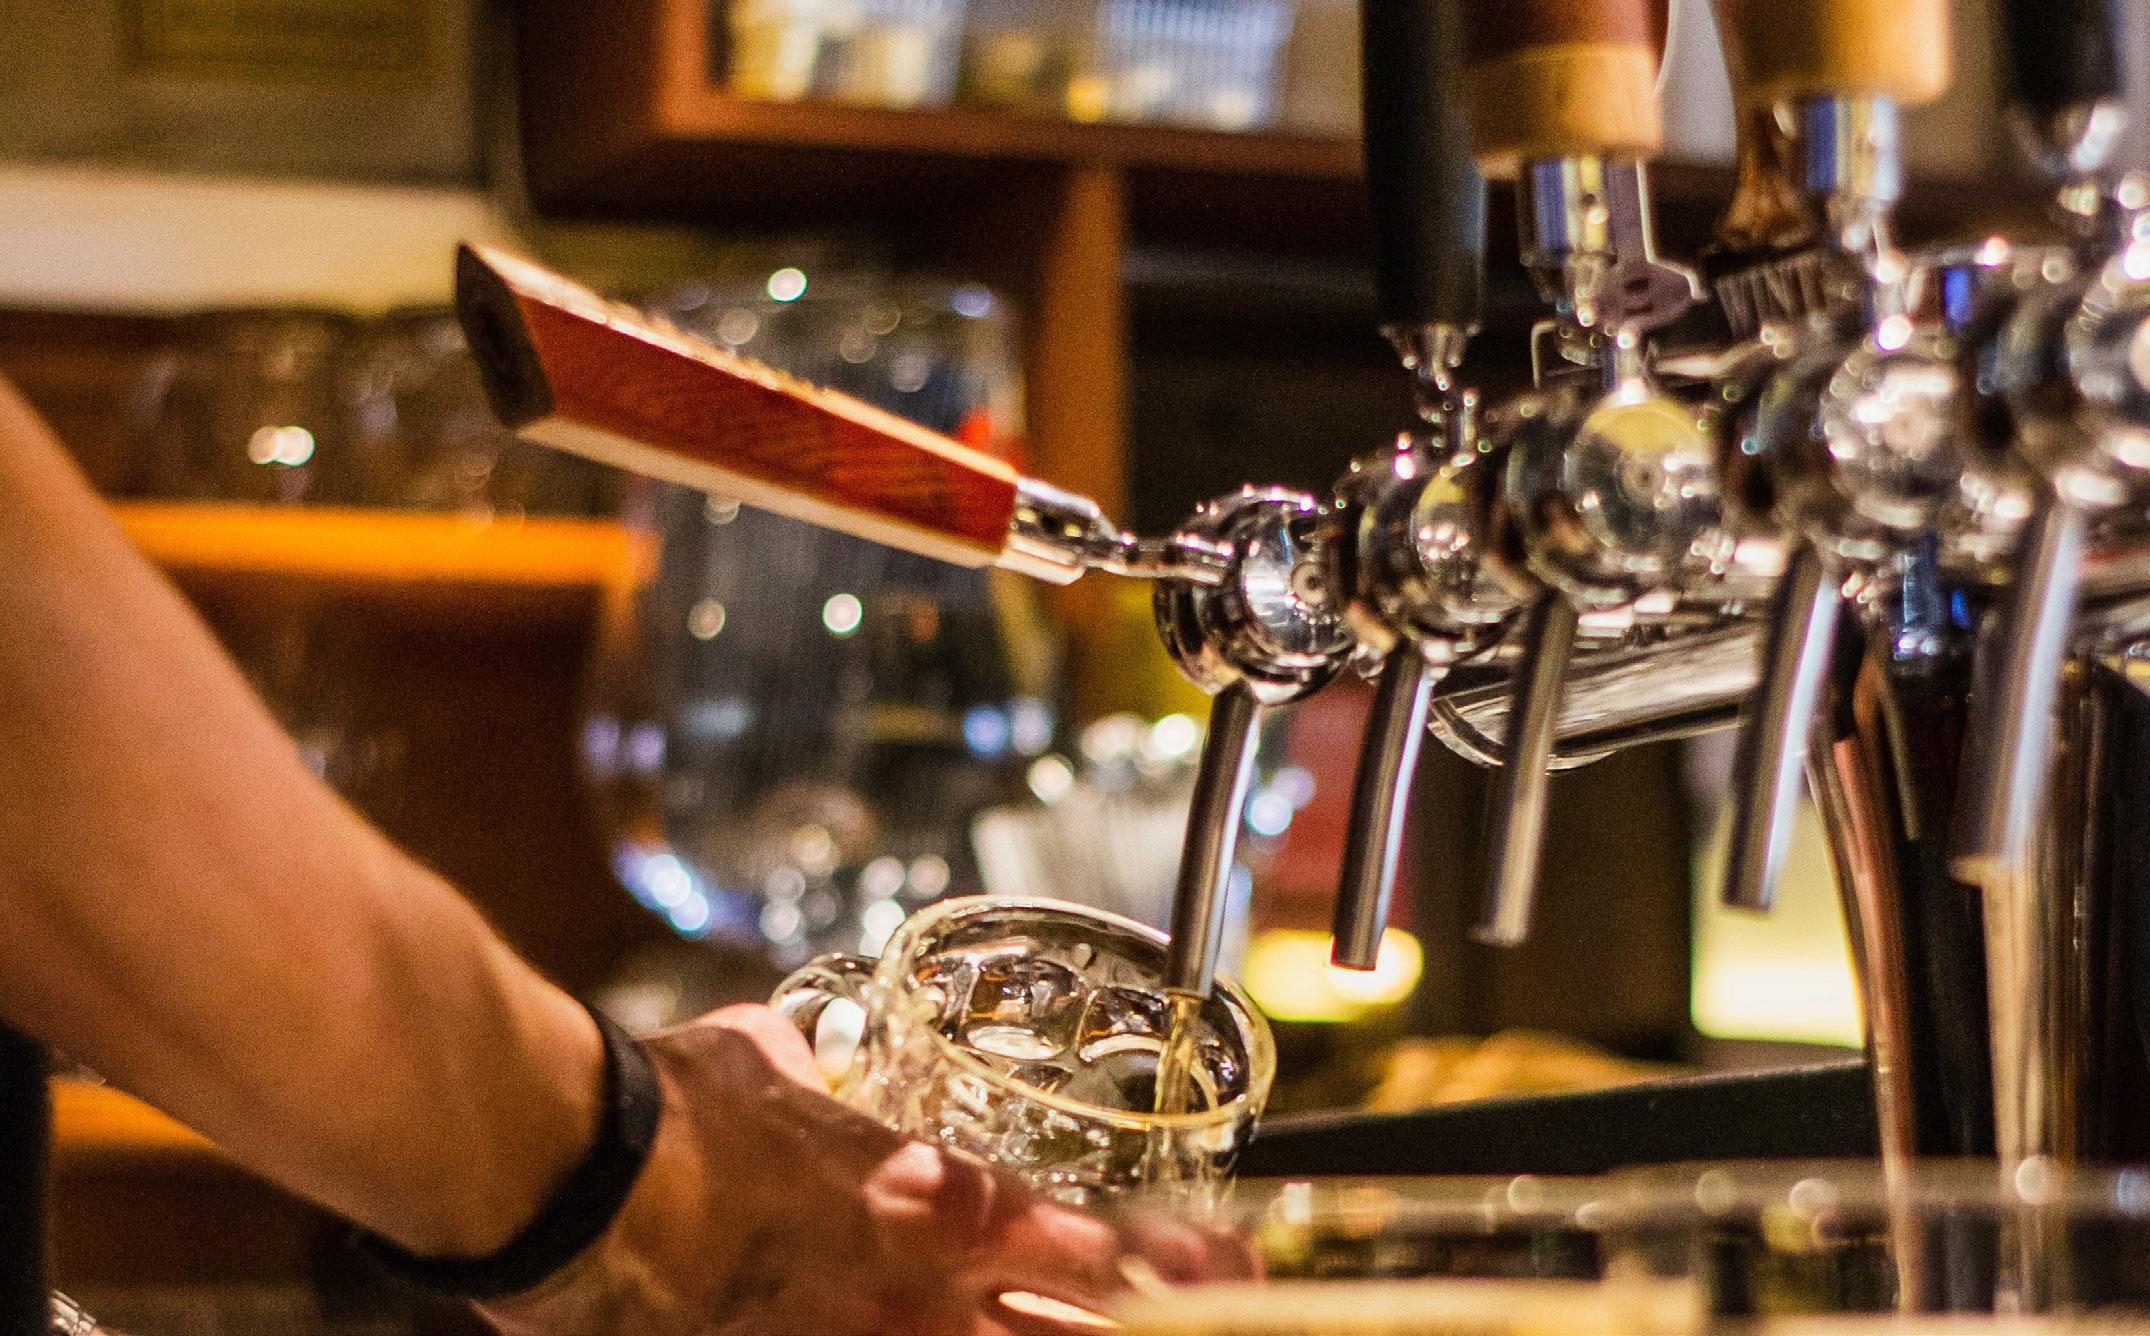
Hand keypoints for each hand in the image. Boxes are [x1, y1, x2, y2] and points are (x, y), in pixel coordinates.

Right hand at [477, 1005, 1151, 1335]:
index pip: (1088, 1247)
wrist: (576, 1183)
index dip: (1175, 1264)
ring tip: (1079, 1333)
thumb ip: (813, 1062)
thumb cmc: (676, 1110)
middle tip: (1201, 1319)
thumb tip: (805, 1051)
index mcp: (928, 1202)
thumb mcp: (768, 1056)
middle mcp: (913, 1297)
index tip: (1229, 1266)